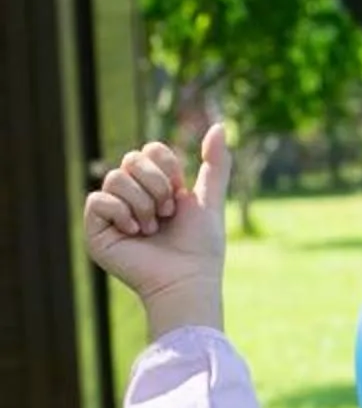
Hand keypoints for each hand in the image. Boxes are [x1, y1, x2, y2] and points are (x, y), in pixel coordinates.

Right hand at [83, 126, 230, 337]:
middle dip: (156, 185)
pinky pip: (98, 199)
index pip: (150, 150)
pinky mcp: (95, 228)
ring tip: (152, 229)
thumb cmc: (201, 248)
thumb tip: (220, 126)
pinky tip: (135, 234)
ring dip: (142, 204)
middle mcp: (131, 196)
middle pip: (131, 159)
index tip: (179, 195)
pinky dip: (122, 214)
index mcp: (155, 186)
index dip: (165, 167)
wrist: (186, 281)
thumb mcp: (210, 201)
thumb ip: (216, 165)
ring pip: (115, 177)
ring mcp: (112, 211)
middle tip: (166, 214)